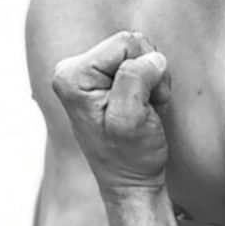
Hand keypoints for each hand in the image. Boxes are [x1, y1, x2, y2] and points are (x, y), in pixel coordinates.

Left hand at [52, 30, 171, 196]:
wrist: (131, 183)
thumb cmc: (129, 157)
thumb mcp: (130, 119)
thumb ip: (135, 79)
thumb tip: (151, 57)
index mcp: (72, 75)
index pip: (125, 43)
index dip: (144, 72)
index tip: (139, 104)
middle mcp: (73, 69)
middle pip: (132, 43)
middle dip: (149, 74)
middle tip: (144, 107)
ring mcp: (87, 73)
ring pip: (140, 52)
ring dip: (152, 80)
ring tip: (144, 109)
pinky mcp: (102, 78)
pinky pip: (140, 62)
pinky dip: (151, 84)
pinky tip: (143, 106)